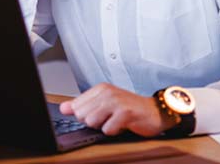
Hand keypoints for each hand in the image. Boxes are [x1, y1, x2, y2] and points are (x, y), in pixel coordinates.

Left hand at [59, 83, 176, 136]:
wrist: (156, 111)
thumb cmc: (130, 109)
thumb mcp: (105, 104)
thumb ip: (82, 105)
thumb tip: (63, 108)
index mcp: (100, 88)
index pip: (76, 107)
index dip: (86, 116)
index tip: (99, 114)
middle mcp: (107, 92)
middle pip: (82, 115)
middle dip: (94, 122)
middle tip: (109, 118)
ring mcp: (116, 101)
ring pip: (92, 122)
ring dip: (104, 127)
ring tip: (115, 121)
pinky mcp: (125, 113)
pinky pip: (107, 130)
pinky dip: (115, 131)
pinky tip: (123, 125)